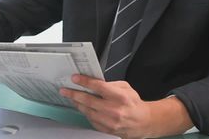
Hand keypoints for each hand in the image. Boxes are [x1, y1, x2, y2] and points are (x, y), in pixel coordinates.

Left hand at [60, 75, 191, 138]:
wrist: (143, 122)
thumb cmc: (134, 103)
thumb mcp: (126, 88)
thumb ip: (110, 84)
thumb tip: (94, 82)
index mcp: (120, 97)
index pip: (98, 87)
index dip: (84, 82)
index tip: (75, 78)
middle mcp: (114, 110)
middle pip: (88, 100)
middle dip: (74, 94)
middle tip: (65, 90)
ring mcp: (109, 122)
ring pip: (87, 111)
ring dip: (77, 104)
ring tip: (72, 98)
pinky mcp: (106, 129)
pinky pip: (91, 120)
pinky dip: (85, 112)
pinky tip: (82, 107)